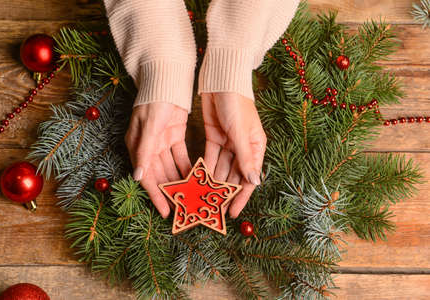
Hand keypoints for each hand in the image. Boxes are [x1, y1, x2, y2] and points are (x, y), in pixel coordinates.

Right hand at [125, 103, 191, 217]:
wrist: (166, 80)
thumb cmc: (153, 102)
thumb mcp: (148, 128)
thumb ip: (144, 153)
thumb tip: (137, 176)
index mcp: (137, 147)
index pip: (147, 177)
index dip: (156, 195)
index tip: (166, 212)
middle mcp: (148, 147)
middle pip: (160, 175)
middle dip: (170, 192)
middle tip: (183, 208)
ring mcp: (162, 142)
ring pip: (171, 167)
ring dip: (180, 181)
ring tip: (192, 196)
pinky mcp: (175, 136)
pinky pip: (181, 156)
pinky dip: (187, 167)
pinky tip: (196, 178)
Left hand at [201, 92, 266, 217]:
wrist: (221, 81)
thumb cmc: (237, 104)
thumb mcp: (241, 134)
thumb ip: (245, 159)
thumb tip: (254, 183)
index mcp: (256, 147)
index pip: (249, 178)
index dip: (240, 196)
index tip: (231, 213)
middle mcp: (243, 148)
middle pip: (234, 175)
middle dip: (224, 193)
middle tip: (213, 210)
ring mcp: (228, 143)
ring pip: (220, 168)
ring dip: (213, 183)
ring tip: (203, 199)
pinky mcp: (214, 137)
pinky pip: (210, 158)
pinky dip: (204, 169)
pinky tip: (197, 181)